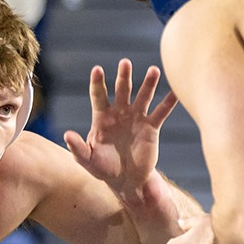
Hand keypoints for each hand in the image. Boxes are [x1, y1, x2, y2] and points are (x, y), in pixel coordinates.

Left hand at [63, 59, 177, 200]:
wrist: (126, 180)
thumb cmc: (104, 168)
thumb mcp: (88, 160)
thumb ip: (78, 148)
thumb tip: (66, 135)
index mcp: (102, 118)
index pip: (99, 96)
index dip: (98, 83)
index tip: (97, 70)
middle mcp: (120, 113)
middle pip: (122, 90)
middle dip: (124, 76)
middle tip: (125, 62)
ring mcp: (137, 118)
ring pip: (143, 96)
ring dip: (149, 83)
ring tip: (154, 70)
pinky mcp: (151, 128)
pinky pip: (161, 113)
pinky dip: (169, 103)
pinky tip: (176, 92)